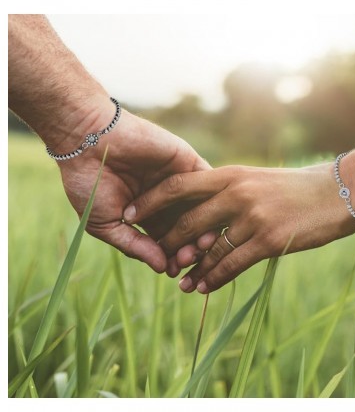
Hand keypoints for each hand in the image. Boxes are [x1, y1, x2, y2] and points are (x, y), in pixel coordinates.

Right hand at [58, 106, 210, 272]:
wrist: (87, 140)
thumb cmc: (89, 183)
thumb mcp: (106, 223)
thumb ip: (134, 246)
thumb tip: (162, 268)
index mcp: (147, 216)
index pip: (168, 242)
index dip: (172, 258)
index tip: (173, 271)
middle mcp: (166, 201)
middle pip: (188, 230)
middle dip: (189, 247)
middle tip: (188, 259)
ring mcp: (178, 181)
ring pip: (201, 210)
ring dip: (204, 228)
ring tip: (200, 244)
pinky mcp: (187, 162)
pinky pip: (207, 183)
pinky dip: (211, 200)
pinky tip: (210, 217)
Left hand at [128, 164, 354, 292]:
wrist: (335, 192)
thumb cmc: (292, 187)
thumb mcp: (254, 179)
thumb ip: (226, 190)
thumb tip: (199, 207)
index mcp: (229, 174)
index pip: (178, 185)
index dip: (150, 201)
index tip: (130, 214)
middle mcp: (236, 193)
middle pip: (187, 222)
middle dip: (168, 243)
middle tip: (158, 259)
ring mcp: (252, 217)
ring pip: (208, 249)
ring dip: (191, 269)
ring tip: (178, 283)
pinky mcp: (268, 240)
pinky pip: (231, 265)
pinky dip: (214, 278)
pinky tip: (203, 288)